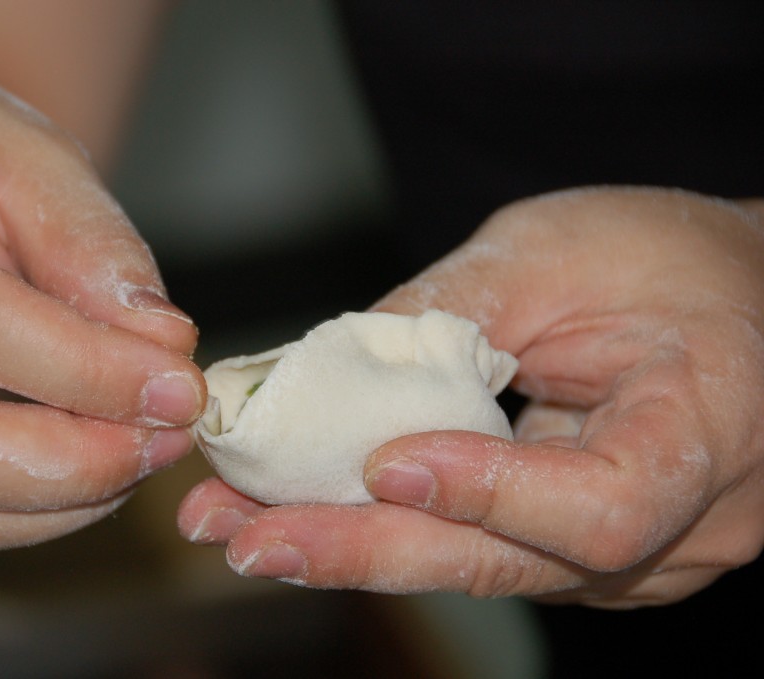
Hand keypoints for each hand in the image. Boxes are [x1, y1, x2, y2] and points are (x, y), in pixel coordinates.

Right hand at [0, 48, 203, 558]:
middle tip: (168, 438)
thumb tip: (162, 349)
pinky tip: (81, 468)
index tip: (179, 388)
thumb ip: (89, 244)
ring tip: (139, 451)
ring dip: (57, 502)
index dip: (88, 372)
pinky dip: (16, 510)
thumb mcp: (14, 144)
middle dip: (77, 464)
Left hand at [179, 187, 763, 607]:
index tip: (385, 464)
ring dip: (355, 548)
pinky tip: (299, 515)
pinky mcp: (572, 547)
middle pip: (515, 565)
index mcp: (707, 435)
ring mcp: (628, 554)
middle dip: (370, 551)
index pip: (605, 508)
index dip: (493, 496)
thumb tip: (335, 372)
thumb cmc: (668, 258)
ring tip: (240, 528)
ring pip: (482, 568)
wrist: (731, 296)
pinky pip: (478, 548)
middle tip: (252, 538)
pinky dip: (386, 531)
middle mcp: (679, 527)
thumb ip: (462, 310)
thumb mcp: (563, 252)